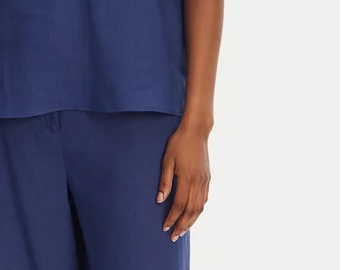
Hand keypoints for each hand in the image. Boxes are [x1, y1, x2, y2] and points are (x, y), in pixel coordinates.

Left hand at [156, 120, 210, 241]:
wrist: (196, 131)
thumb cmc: (179, 143)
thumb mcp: (167, 159)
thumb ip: (164, 181)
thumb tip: (160, 200)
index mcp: (187, 178)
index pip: (179, 205)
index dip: (171, 217)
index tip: (165, 227)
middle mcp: (198, 182)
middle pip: (191, 211)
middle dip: (182, 225)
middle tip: (174, 236)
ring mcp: (205, 181)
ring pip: (199, 208)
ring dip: (191, 221)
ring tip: (183, 230)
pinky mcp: (208, 178)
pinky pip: (204, 199)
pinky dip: (199, 210)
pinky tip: (193, 215)